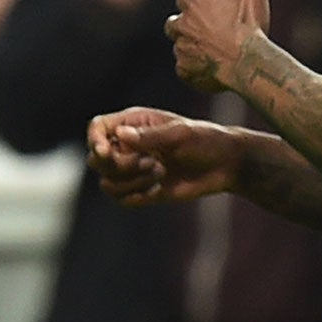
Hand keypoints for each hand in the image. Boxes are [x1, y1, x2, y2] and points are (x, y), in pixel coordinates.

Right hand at [87, 105, 243, 205]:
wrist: (226, 165)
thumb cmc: (206, 141)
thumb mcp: (180, 135)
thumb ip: (149, 136)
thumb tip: (120, 134)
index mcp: (134, 123)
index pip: (98, 127)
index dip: (95, 140)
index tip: (107, 151)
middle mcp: (128, 145)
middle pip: (96, 159)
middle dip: (118, 165)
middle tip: (150, 162)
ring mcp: (133, 168)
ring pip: (107, 182)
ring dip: (131, 182)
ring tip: (160, 172)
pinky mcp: (141, 189)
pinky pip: (121, 199)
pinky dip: (136, 196)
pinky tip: (159, 189)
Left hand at [166, 0, 270, 92]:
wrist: (249, 63)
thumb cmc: (250, 26)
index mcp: (193, 4)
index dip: (198, 2)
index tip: (212, 9)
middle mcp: (181, 25)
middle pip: (174, 23)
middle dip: (185, 25)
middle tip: (207, 31)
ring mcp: (181, 50)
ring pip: (180, 46)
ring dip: (192, 47)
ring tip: (214, 52)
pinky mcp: (184, 71)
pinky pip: (185, 68)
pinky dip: (195, 67)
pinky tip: (212, 67)